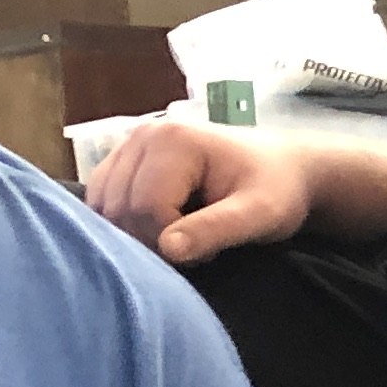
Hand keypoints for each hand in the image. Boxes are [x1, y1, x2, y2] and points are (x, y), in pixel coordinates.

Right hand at [84, 119, 314, 264]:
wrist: (282, 170)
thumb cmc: (276, 190)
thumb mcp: (260, 215)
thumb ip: (216, 229)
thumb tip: (168, 250)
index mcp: (174, 140)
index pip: (147, 206)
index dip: (172, 241)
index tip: (209, 251)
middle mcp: (143, 135)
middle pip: (121, 207)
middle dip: (152, 239)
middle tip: (195, 247)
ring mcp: (129, 145)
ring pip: (105, 206)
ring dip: (136, 233)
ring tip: (181, 236)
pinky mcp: (124, 160)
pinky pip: (104, 200)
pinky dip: (125, 223)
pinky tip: (161, 228)